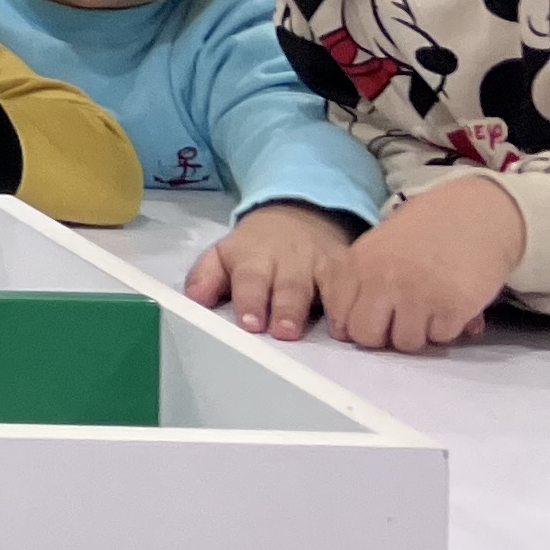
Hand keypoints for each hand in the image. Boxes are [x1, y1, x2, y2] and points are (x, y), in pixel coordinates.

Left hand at [187, 201, 359, 341]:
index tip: (250, 322)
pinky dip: (355, 302)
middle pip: (289, 285)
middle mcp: (290, 260)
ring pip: (327, 284)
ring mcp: (321, 263)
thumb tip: (194, 299)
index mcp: (253, 257)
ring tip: (331, 333)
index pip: (250, 278)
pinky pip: (355, 284)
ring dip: (329, 308)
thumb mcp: (223, 254)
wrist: (297, 216)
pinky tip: (355, 323)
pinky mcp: (348, 268)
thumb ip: (206, 276)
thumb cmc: (255, 249)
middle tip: (283, 332)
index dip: (250, 300)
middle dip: (286, 308)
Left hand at [329, 175, 524, 352]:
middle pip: (366, 337)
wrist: (478, 212)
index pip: (339, 315)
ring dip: (418, 333)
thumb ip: (360, 281)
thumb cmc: (427, 228)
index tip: (372, 321)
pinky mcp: (452, 307)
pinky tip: (451, 304)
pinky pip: (440, 338)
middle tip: (399, 322)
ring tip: (429, 309)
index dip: (354, 325)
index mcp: (359, 262)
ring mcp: (417, 295)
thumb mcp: (379, 244)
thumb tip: (343, 330)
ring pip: (405, 344)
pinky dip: (447, 328)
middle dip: (383, 337)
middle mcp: (382, 280)